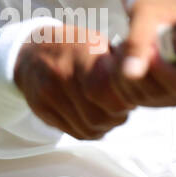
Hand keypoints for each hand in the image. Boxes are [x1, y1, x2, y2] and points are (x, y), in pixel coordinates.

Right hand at [13, 26, 134, 139]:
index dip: (123, 100)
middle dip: (117, 115)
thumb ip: (119, 63)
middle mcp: (61, 75)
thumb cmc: (74, 47)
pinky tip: (93, 115)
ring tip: (108, 110)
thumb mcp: (97, 43)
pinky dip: (91, 130)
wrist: (30, 53)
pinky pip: (76, 133)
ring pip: (89, 128)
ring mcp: (49, 95)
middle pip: (98, 116)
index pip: (103, 90)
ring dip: (106, 124)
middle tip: (121, 105)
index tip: (129, 95)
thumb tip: (145, 82)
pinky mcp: (42, 110)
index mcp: (80, 54)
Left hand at [112, 0, 175, 106]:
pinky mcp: (164, 98)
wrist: (159, 15)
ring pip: (143, 96)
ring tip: (126, 48)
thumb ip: (139, 40)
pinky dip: (121, 80)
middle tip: (128, 43)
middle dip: (136, 68)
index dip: (157, 69)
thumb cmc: (159, 8)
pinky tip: (125, 60)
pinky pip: (134, 99)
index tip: (147, 48)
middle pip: (161, 91)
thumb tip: (132, 73)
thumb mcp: (147, 13)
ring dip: (123, 73)